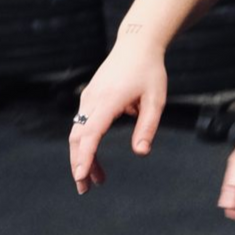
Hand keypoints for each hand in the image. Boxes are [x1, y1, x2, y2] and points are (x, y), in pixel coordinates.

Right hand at [69, 40, 168, 194]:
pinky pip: (82, 125)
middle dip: (79, 164)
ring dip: (83, 157)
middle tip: (85, 189)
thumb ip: (148, 126)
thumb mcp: (156, 99)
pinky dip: (86, 144)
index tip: (80, 176)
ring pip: (78, 133)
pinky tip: (96, 159)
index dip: (85, 156)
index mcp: (108, 100)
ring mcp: (88, 98)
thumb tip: (141, 152)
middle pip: (78, 138)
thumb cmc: (150, 71)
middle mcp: (92, 100)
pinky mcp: (89, 98)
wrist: (136, 45)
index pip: (91, 133)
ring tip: (96, 179)